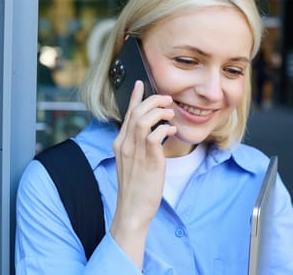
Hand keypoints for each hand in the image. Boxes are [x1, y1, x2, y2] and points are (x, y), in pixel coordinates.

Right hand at [110, 80, 175, 268]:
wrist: (132, 209)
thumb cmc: (135, 187)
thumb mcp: (132, 162)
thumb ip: (138, 145)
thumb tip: (153, 130)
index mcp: (120, 143)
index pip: (127, 114)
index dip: (134, 97)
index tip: (140, 83)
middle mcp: (125, 144)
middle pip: (136, 112)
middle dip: (152, 100)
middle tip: (167, 99)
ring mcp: (135, 152)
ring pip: (144, 119)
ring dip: (159, 111)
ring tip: (170, 112)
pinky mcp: (149, 160)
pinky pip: (155, 135)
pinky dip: (165, 128)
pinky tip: (172, 130)